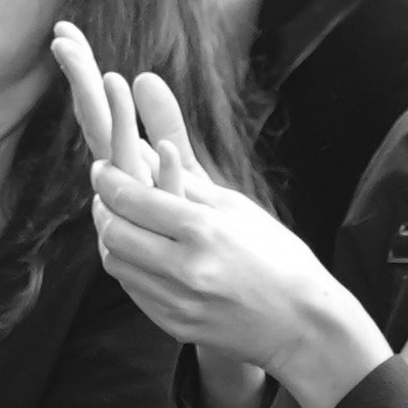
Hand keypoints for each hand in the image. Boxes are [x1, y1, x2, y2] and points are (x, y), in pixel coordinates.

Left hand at [60, 22, 384, 403]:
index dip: (107, 181)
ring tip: (127, 222)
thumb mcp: (231, 200)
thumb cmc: (273, 252)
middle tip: (109, 195)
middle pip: (113, 233)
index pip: (131, 198)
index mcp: (204, 230)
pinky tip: (146, 254)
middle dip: (104, 211)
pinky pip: (132, 291)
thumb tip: (141, 80)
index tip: (104, 169)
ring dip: (113, 239)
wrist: (303, 322)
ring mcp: (179, 303)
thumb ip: (180, 146)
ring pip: (115, 264)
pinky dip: (130, 267)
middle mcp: (187, 269)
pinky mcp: (174, 327)